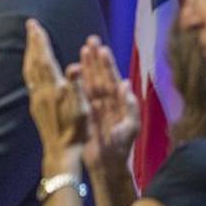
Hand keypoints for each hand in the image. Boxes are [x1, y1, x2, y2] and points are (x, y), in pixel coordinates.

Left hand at [23, 19, 88, 172]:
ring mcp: (36, 99)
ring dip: (30, 53)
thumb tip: (75, 67)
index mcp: (53, 89)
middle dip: (33, 42)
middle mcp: (41, 92)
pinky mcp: (35, 106)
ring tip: (31, 40)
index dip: (40, 41)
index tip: (36, 25)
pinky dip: (30, 66)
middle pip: (34, 61)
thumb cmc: (76, 131)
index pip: (44, 59)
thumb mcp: (81, 109)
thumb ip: (76, 86)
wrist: (61, 151)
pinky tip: (32, 66)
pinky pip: (30, 79)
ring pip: (29, 70)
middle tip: (31, 25)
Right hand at [77, 37, 138, 175]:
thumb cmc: (121, 148)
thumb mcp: (130, 127)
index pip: (112, 78)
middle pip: (100, 75)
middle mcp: (108, 102)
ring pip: (91, 82)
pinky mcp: (86, 114)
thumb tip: (125, 84)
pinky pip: (82, 95)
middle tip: (90, 40)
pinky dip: (78, 83)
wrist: (108, 165)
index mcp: (119, 103)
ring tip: (83, 50)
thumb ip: (130, 107)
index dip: (107, 63)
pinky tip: (74, 72)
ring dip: (87, 66)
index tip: (101, 48)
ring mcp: (96, 107)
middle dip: (96, 58)